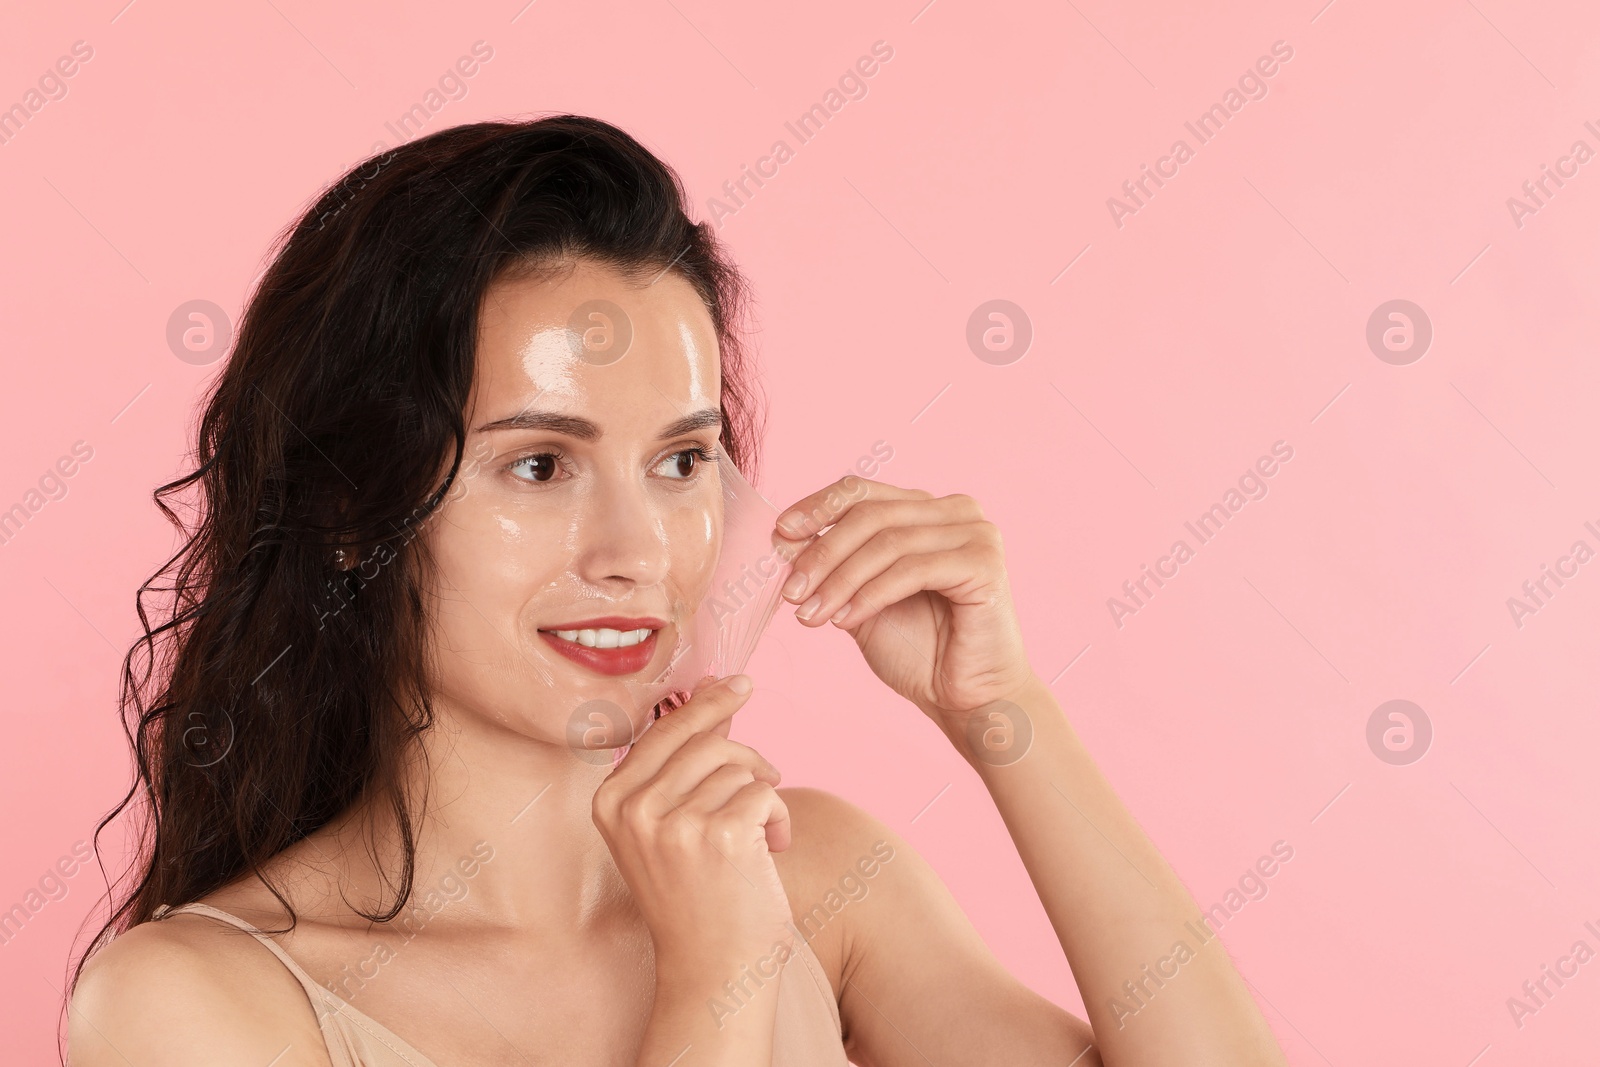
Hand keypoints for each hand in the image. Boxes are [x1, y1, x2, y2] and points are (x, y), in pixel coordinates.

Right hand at [591, 674, 794, 971]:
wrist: (713, 973)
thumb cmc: (697, 897)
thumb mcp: (670, 825)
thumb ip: (683, 763)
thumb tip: (713, 690)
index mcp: (610, 801)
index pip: (662, 731)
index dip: (705, 704)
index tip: (737, 682)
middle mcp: (633, 809)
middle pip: (705, 741)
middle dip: (747, 755)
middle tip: (770, 774)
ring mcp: (674, 823)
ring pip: (739, 766)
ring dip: (764, 796)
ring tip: (764, 837)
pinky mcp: (720, 836)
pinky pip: (765, 792)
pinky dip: (781, 818)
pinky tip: (774, 850)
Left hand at [772, 477, 1036, 730]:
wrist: (967, 701)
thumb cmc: (920, 652)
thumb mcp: (860, 600)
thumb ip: (830, 566)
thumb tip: (780, 536)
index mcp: (927, 510)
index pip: (862, 492)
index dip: (817, 508)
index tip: (779, 535)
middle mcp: (956, 510)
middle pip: (871, 514)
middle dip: (822, 553)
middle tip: (791, 592)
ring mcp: (975, 532)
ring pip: (887, 542)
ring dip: (840, 581)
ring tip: (810, 616)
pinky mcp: (984, 562)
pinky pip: (911, 570)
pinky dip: (870, 595)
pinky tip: (844, 621)